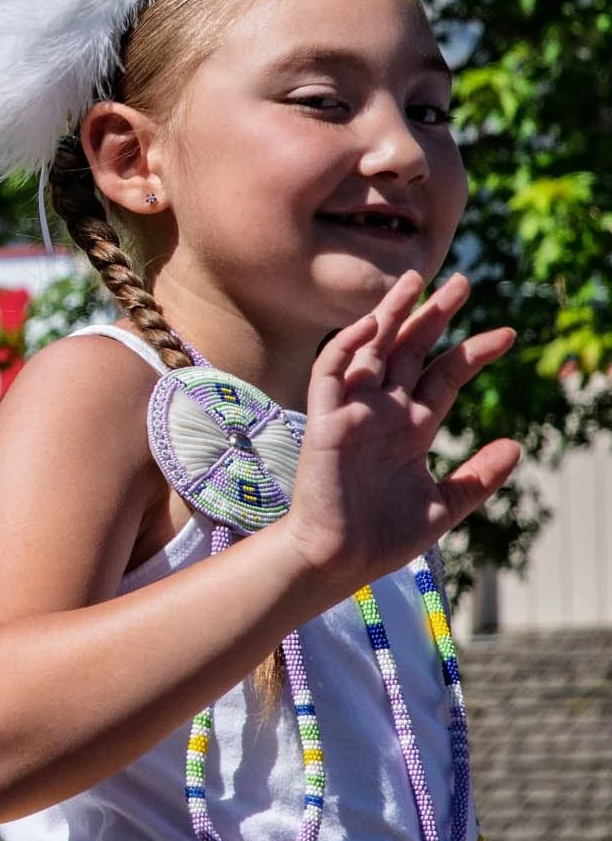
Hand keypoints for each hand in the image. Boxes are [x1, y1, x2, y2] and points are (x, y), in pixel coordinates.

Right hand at [281, 271, 518, 596]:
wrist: (339, 559)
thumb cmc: (384, 537)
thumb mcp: (444, 505)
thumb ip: (478, 477)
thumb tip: (516, 446)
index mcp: (411, 428)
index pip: (444, 376)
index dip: (474, 352)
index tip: (509, 334)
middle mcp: (383, 412)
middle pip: (409, 350)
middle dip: (433, 315)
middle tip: (460, 281)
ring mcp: (354, 412)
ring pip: (371, 350)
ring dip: (390, 315)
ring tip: (414, 283)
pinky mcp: (325, 421)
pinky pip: (331, 373)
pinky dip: (348, 347)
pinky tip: (373, 325)